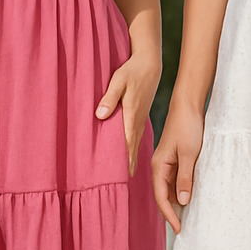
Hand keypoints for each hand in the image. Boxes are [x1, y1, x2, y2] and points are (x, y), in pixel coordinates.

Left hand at [97, 52, 161, 175]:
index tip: (120, 176)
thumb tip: (100, 115)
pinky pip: (136, 137)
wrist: (149, 64)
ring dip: (131, 159)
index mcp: (131, 114)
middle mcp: (137, 120)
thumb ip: (109, 97)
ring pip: (135, 144)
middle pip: (132, 147)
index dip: (123, 160)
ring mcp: (140, 119)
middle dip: (127, 165)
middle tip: (121, 185)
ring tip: (126, 175)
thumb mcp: (118, 80)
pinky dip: (133, 148)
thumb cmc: (131, 71)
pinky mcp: (140, 116)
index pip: (127, 142)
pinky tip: (131, 155)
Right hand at [151, 100, 204, 233]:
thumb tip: (183, 202)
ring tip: (190, 215)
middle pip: (164, 195)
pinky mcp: (176, 157)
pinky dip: (183, 188)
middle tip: (185, 227)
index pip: (161, 197)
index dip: (169, 215)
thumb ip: (185, 178)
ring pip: (171, 188)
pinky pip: (177, 179)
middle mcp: (160, 166)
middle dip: (173, 211)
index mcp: (159, 166)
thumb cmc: (187, 126)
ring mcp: (168, 162)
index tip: (179, 229)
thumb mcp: (188, 154)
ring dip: (179, 201)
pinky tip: (192, 194)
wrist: (188, 105)